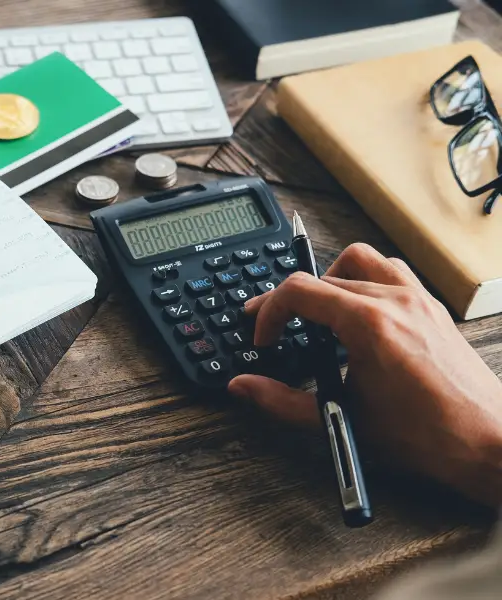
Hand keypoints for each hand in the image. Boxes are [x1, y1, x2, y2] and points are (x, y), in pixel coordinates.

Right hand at [228, 243, 501, 506]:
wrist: (489, 442)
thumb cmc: (428, 436)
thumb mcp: (342, 420)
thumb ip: (282, 402)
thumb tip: (243, 386)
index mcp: (370, 324)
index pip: (299, 291)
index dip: (269, 312)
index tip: (265, 338)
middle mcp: (395, 302)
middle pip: (323, 274)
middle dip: (291, 299)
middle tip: (278, 326)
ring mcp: (418, 300)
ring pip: (361, 260)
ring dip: (331, 280)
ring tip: (319, 313)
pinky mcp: (432, 308)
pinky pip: (392, 272)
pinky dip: (366, 282)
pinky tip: (360, 314)